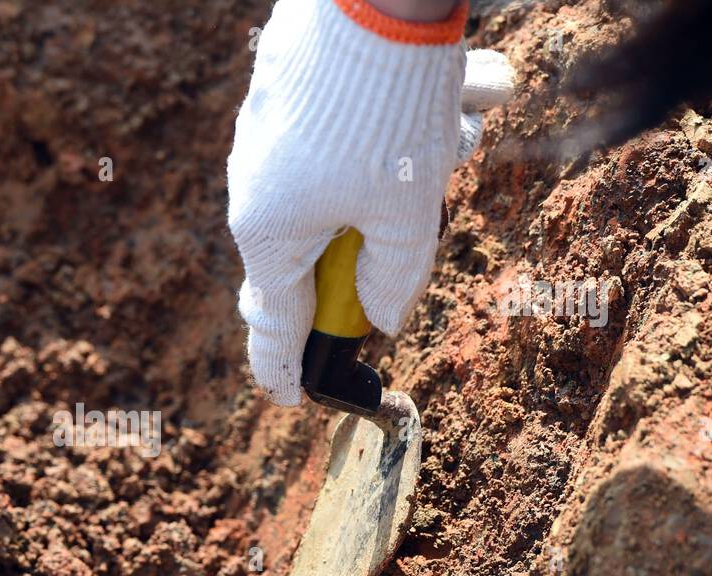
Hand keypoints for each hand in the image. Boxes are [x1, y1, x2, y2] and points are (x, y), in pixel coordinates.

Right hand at [228, 0, 513, 405]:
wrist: (370, 0)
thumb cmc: (382, 118)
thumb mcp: (406, 215)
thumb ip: (395, 278)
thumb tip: (382, 315)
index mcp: (270, 236)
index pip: (275, 327)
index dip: (287, 370)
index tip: (293, 399)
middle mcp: (257, 193)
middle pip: (324, 248)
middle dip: (386, 232)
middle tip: (413, 211)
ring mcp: (267, 144)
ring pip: (350, 183)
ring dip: (413, 165)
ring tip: (454, 122)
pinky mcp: (287, 99)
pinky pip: (348, 135)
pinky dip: (401, 122)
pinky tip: (450, 85)